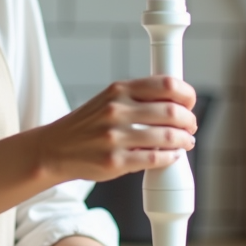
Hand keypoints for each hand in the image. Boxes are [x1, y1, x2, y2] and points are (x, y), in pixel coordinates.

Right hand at [36, 77, 196, 183]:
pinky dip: (171, 157)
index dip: (186, 94)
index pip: (166, 84)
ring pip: (167, 136)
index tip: (190, 102)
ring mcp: (115, 137)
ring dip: (184, 140)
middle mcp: (117, 110)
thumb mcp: (108, 100)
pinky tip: (172, 156)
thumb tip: (175, 103)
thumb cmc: (86, 126)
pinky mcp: (115, 162)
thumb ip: (137, 98)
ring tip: (185, 142)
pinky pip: (155, 158)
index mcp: (118, 90)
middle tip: (191, 126)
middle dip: (189, 120)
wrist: (54, 150)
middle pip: (172, 111)